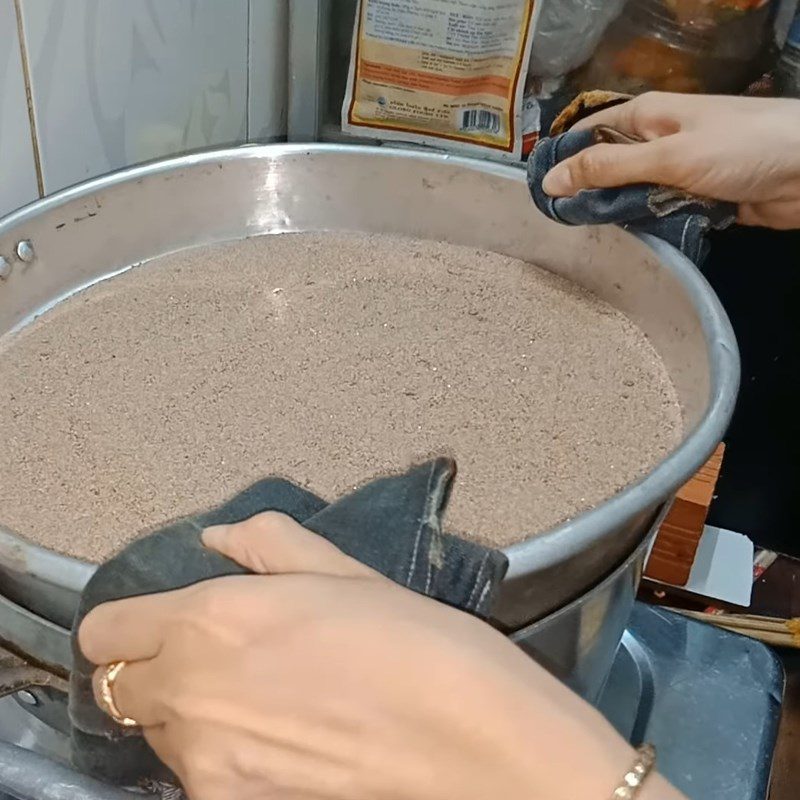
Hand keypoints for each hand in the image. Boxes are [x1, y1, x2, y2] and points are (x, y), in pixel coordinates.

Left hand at [80, 513, 683, 799]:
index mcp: (210, 619)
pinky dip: (224, 760)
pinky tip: (284, 739)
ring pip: (162, 736)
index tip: (156, 623)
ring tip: (269, 699)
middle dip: (159, 671)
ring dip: (194, 717)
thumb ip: (264, 544)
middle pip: (121, 688)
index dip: (130, 623)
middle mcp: (192, 693)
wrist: (467, 733)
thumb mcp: (340, 571)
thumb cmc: (413, 644)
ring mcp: (207, 762)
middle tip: (221, 659)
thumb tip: (220, 539)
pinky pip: (200, 779)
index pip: (105, 632)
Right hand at [542, 93, 799, 229]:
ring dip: (618, 214)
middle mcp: (659, 140)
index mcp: (648, 116)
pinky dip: (647, 227)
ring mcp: (678, 172)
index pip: (589, 132)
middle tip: (557, 226)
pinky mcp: (696, 200)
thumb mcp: (667, 156)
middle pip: (608, 167)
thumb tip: (550, 182)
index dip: (562, 158)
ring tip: (587, 240)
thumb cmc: (741, 148)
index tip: (536, 192)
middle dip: (587, 193)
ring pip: (632, 195)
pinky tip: (629, 246)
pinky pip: (659, 214)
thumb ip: (608, 169)